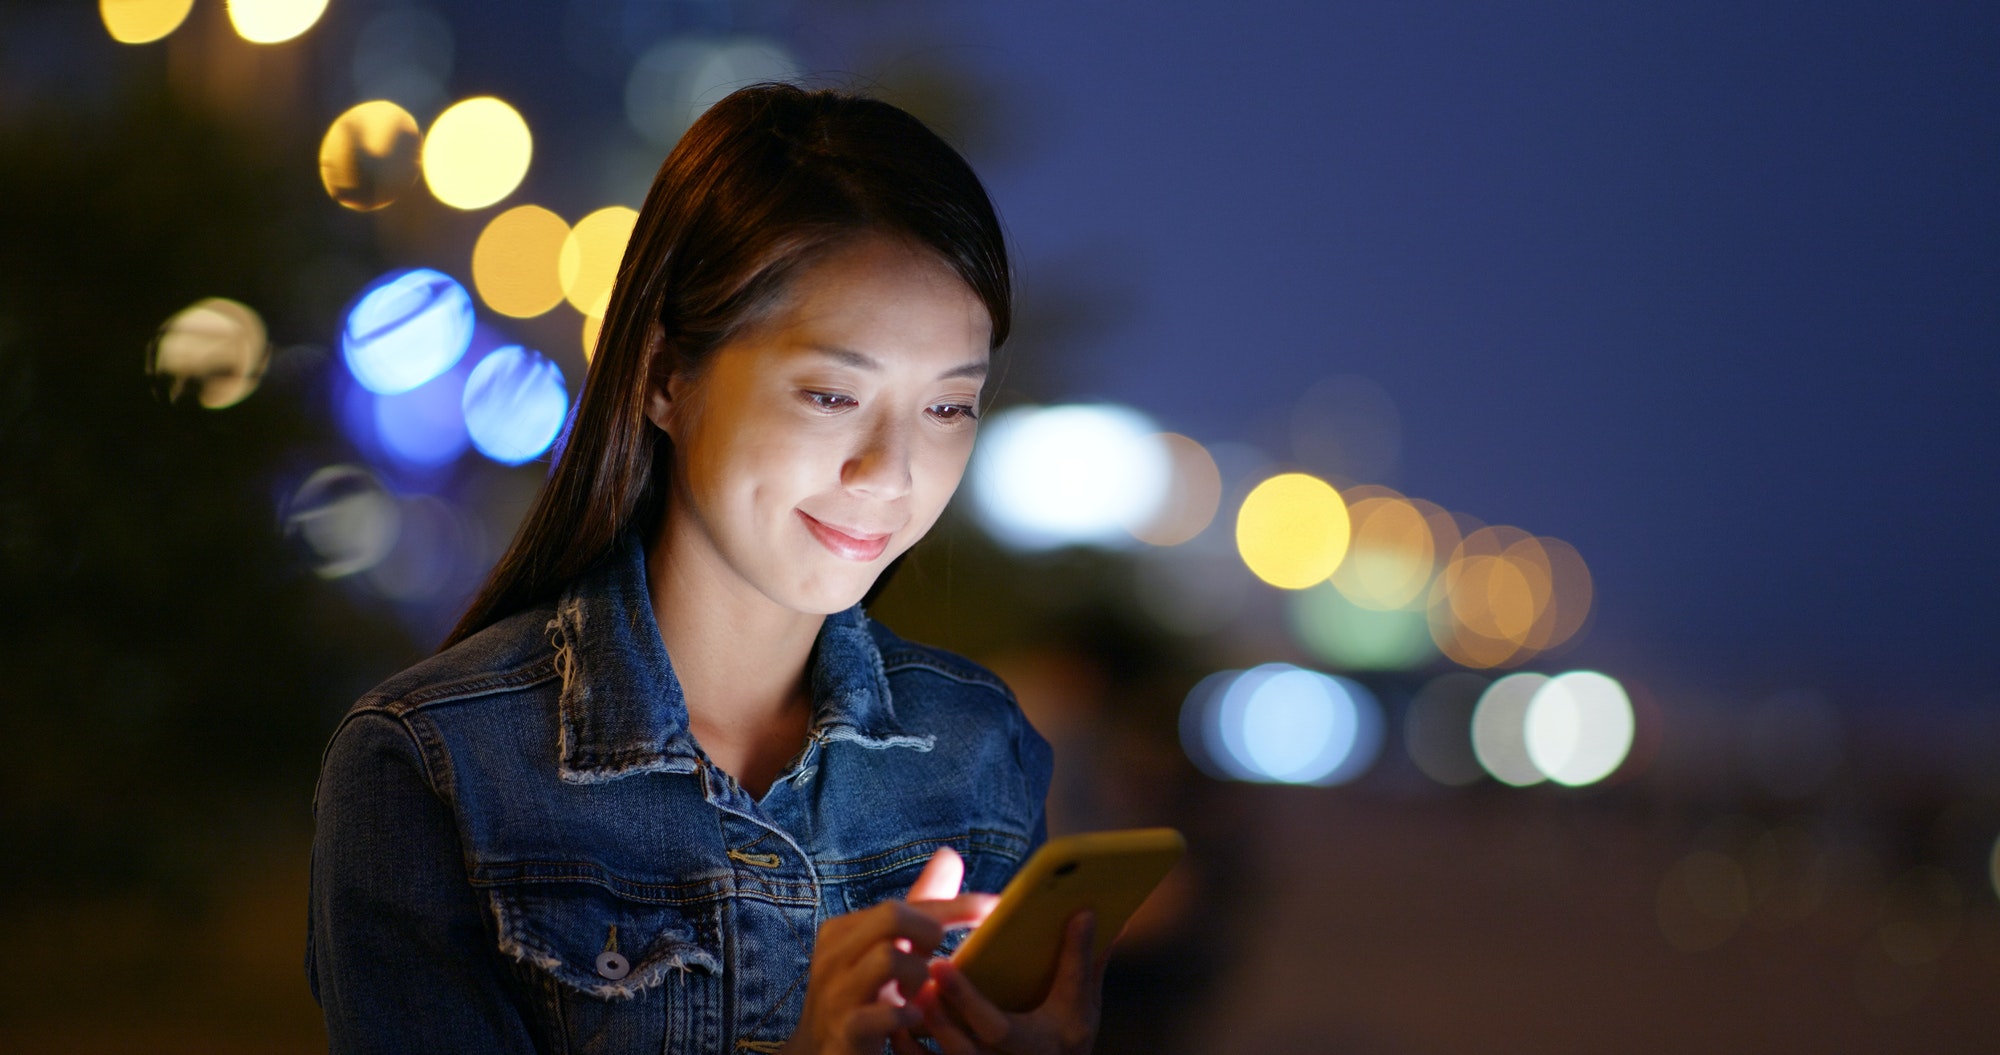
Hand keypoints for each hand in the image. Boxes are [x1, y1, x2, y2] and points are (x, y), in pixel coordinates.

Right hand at [783, 848, 995, 1054]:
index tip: (995, 907)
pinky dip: (909, 1014)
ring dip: (919, 976)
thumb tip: (950, 855)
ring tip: (922, 992)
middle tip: (937, 956)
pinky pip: (886, 1012)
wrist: (822, 1054)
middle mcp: (833, 956)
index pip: (903, 905)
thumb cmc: (862, 997)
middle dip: (928, 931)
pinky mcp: (846, 1030)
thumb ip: (918, 906)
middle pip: (891, 916)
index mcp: (842, 931)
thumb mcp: (884, 950)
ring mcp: (836, 993)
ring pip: (889, 958)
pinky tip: (914, 1018)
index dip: (954, 906)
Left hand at [894, 909, 1107, 1054]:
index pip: (994, 1027)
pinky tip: (896, 1021)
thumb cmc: (1067, 1037)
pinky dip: (908, 1048)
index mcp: (1034, 1045)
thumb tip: (1086, 912)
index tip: (939, 964)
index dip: (965, 997)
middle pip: (960, 1048)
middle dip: (936, 1014)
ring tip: (901, 993)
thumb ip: (1081, 961)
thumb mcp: (1080, 1004)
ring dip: (918, 1029)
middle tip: (912, 979)